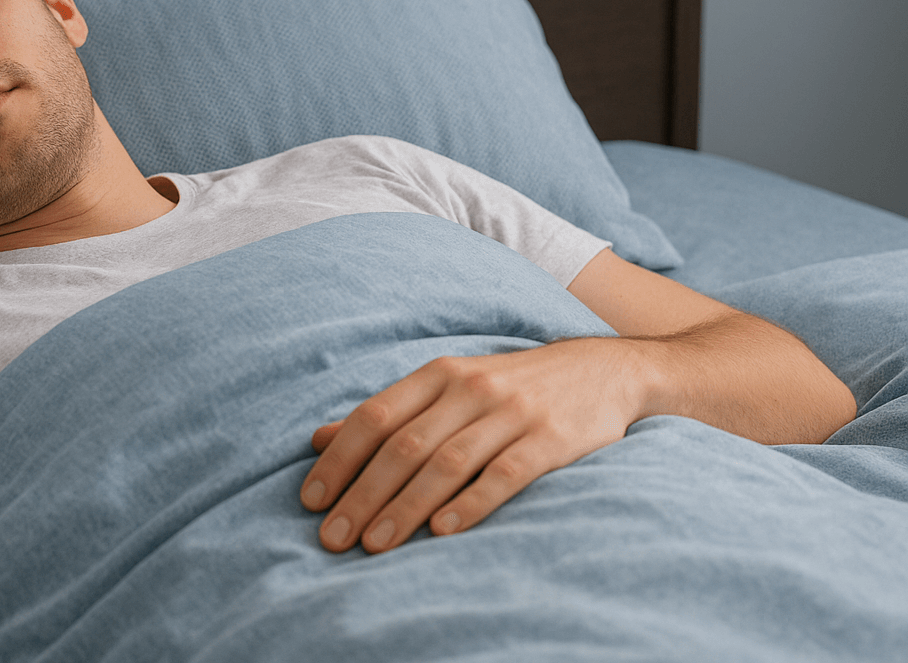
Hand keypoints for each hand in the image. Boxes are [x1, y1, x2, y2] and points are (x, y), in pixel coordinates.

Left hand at [300, 338, 646, 553]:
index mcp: (438, 375)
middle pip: (404, 446)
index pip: (374, 416)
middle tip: (334, 538)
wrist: (603, 370)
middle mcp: (470, 389)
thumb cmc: (509, 386)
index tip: (312, 500)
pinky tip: (442, 531)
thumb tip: (319, 439)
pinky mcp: (552, 440)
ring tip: (375, 544)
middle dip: (363, 495)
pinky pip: (505, 475)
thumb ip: (388, 413)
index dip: (340, 459)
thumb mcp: (446, 386)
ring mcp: (512, 414)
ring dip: (406, 507)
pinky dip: (471, 503)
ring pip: (447, 463)